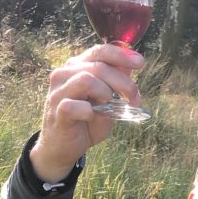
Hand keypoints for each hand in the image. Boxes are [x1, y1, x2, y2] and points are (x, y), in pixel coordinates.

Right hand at [30, 45, 144, 182]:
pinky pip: (74, 105)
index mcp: (77, 67)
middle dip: (123, 82)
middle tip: (135, 99)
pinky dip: (88, 111)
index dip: (121, 54)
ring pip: (86, 79)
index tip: (140, 63)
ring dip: (106, 93)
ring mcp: (58, 92)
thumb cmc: (87, 122)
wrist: (64, 147)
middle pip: (99, 66)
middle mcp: (64, 74)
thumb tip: (131, 66)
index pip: (99, 51)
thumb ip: (116, 83)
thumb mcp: (107, 101)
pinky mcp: (57, 111)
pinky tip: (91, 116)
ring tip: (110, 107)